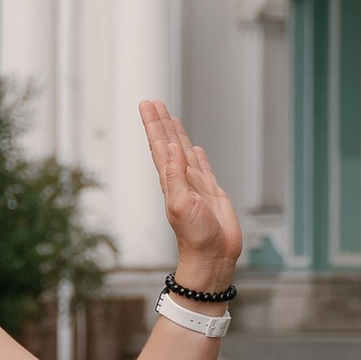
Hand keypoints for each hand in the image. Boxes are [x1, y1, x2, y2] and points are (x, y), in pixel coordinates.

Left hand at [136, 102, 243, 289]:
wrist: (213, 257)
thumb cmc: (195, 236)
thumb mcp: (180, 203)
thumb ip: (175, 175)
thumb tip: (171, 146)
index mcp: (170, 181)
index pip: (159, 146)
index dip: (154, 125)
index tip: (147, 104)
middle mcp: (181, 180)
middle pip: (169, 144)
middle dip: (162, 123)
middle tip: (153, 102)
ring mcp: (196, 186)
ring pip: (185, 152)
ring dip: (177, 134)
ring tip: (171, 117)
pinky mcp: (212, 194)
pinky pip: (204, 169)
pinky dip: (198, 157)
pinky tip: (195, 149)